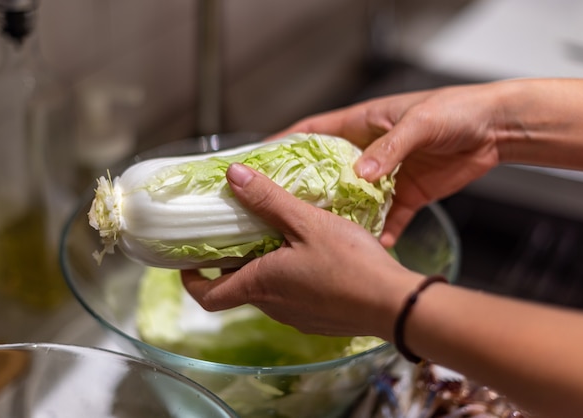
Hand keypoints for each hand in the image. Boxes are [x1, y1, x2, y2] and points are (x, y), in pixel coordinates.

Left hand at [182, 163, 422, 338]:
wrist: (395, 304)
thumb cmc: (349, 265)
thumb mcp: (306, 223)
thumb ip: (268, 200)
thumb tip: (232, 175)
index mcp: (261, 285)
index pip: (207, 296)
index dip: (190, 280)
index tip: (187, 260)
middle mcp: (274, 307)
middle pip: (238, 287)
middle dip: (233, 261)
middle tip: (237, 230)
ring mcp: (298, 317)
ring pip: (268, 289)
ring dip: (264, 265)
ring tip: (277, 234)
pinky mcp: (319, 319)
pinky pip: (294, 296)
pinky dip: (290, 275)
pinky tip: (311, 253)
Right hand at [273, 83, 503, 245]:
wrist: (495, 129)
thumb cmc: (454, 110)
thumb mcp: (418, 123)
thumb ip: (389, 148)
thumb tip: (361, 174)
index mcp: (362, 125)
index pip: (312, 132)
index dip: (284, 145)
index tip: (259, 162)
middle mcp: (368, 153)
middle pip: (326, 172)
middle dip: (305, 189)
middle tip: (280, 210)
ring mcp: (386, 177)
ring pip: (352, 200)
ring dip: (339, 217)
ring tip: (317, 237)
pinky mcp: (407, 195)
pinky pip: (388, 219)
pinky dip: (379, 233)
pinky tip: (369, 248)